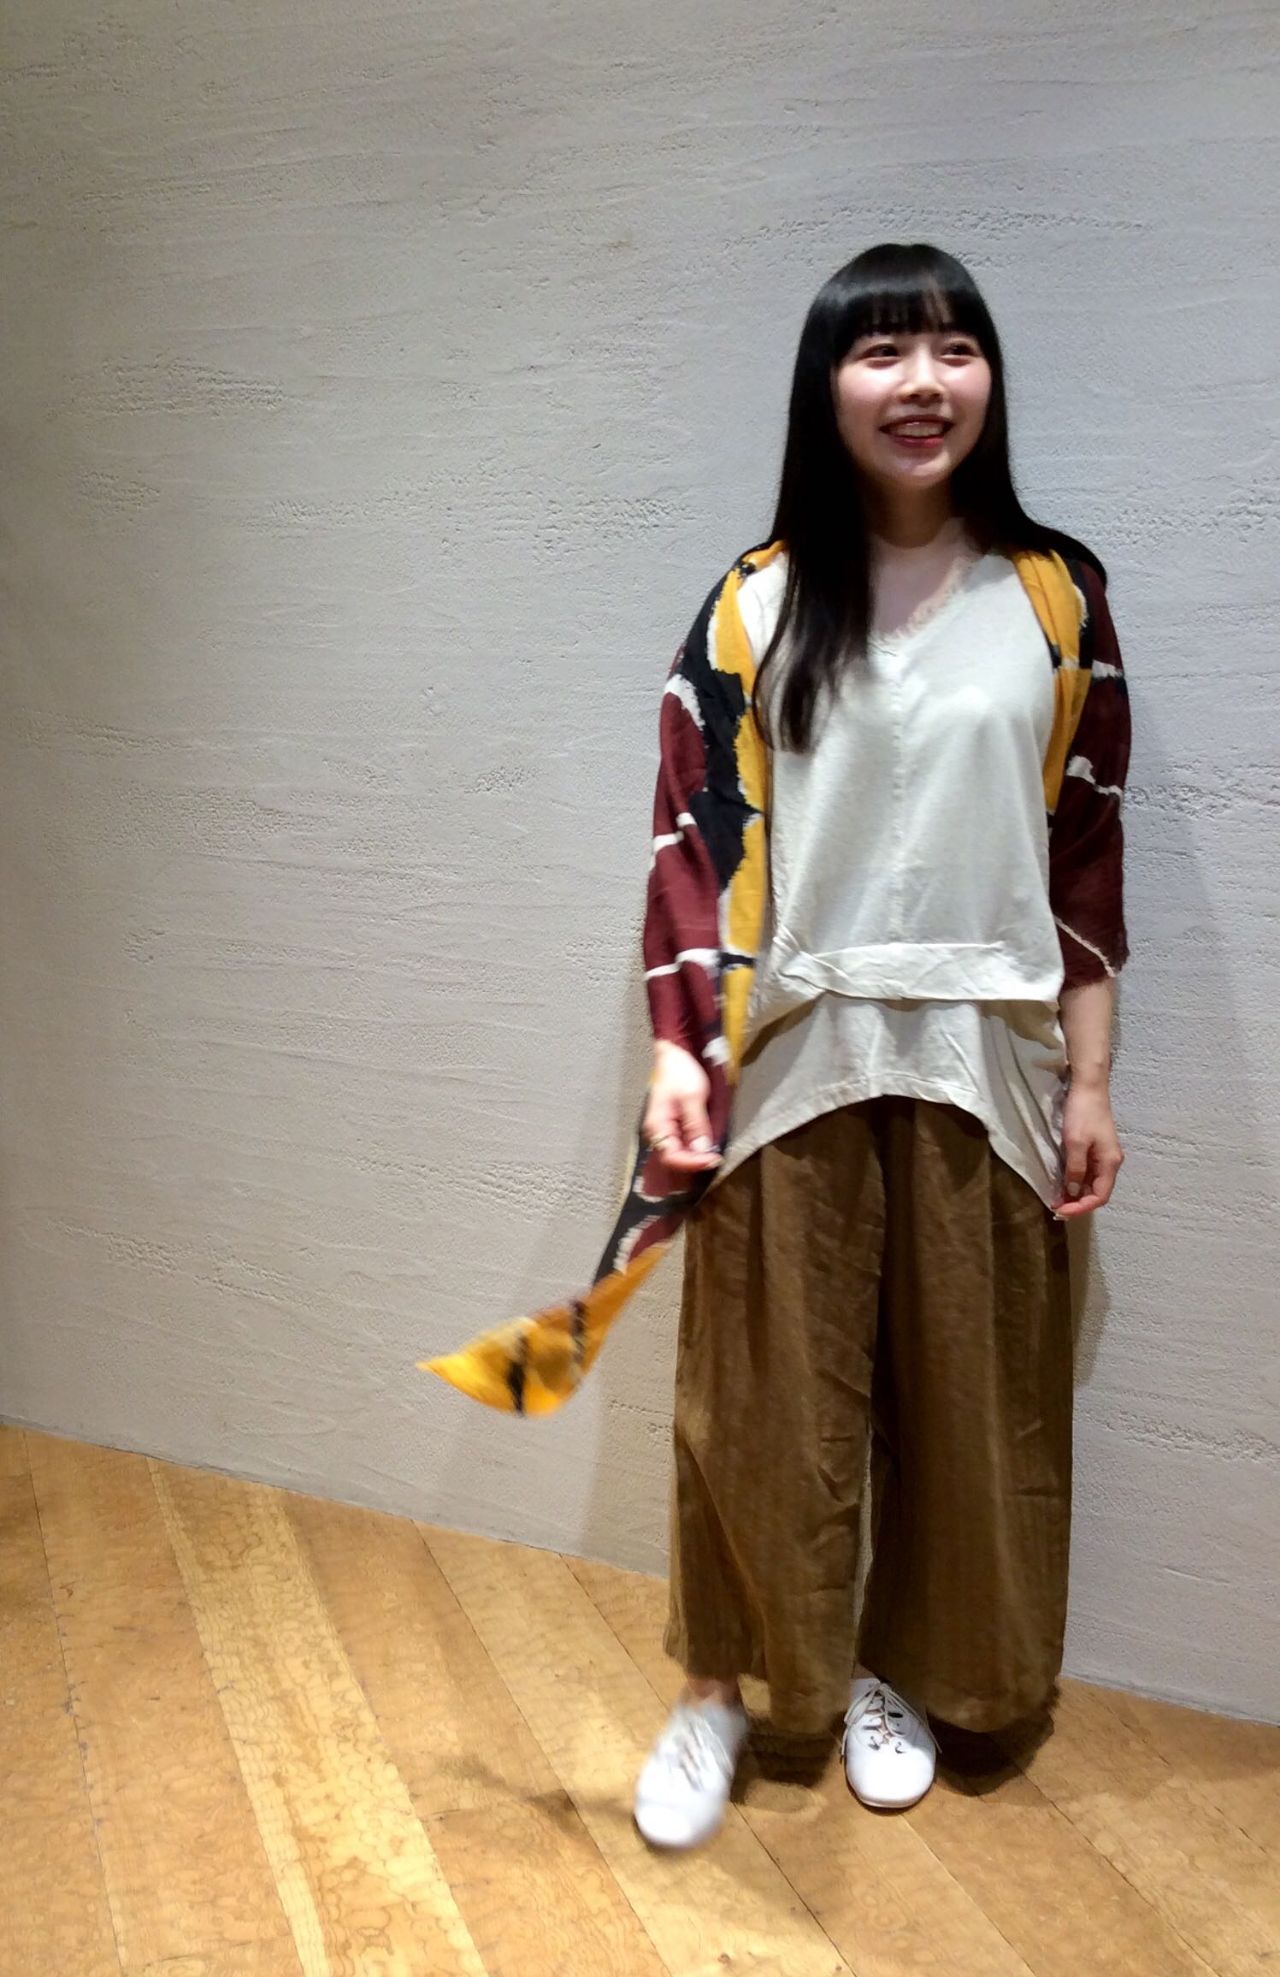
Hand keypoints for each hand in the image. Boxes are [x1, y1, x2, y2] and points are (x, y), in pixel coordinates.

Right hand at [642, 1041, 721, 1174]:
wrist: (674, 1055)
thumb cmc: (680, 1072)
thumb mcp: (692, 1096)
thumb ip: (696, 1124)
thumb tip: (702, 1150)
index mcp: (657, 1125)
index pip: (671, 1156)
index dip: (692, 1163)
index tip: (714, 1159)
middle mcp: (657, 1132)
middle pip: (673, 1159)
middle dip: (695, 1163)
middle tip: (716, 1159)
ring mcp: (664, 1130)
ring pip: (677, 1154)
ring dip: (695, 1158)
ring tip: (713, 1156)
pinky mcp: (673, 1127)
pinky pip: (681, 1145)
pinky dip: (694, 1150)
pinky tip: (706, 1148)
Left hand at [1054, 1078, 1123, 1216]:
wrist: (1089, 1087)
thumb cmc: (1083, 1113)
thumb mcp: (1075, 1143)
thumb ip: (1075, 1170)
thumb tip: (1073, 1193)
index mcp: (1110, 1163)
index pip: (1100, 1196)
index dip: (1081, 1207)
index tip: (1061, 1211)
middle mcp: (1111, 1162)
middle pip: (1097, 1192)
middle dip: (1078, 1203)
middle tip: (1056, 1208)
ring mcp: (1104, 1155)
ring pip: (1093, 1183)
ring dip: (1077, 1193)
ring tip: (1058, 1199)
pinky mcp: (1096, 1148)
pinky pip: (1089, 1172)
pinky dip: (1077, 1181)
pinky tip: (1064, 1183)